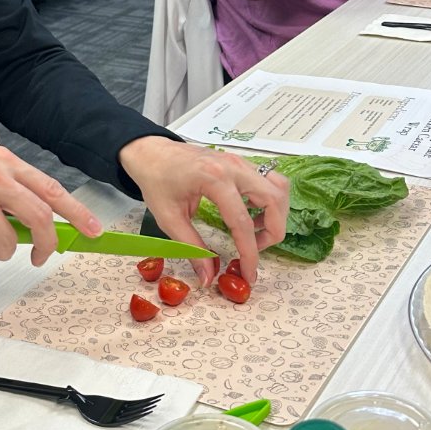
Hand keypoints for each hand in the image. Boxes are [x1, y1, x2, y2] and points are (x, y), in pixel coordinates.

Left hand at [118, 137, 288, 286]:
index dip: (250, 253)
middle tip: (255, 249)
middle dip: (273, 231)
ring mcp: (240, 162)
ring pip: (278, 187)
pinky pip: (269, 180)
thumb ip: (192, 248)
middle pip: (274, 199)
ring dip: (275, 214)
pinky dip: (269, 201)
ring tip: (253, 231)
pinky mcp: (241, 162)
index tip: (249, 274)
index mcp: (214, 179)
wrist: (151, 152)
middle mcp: (233, 167)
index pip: (243, 222)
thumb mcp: (169, 218)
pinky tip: (249, 214)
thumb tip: (208, 277)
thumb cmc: (156, 181)